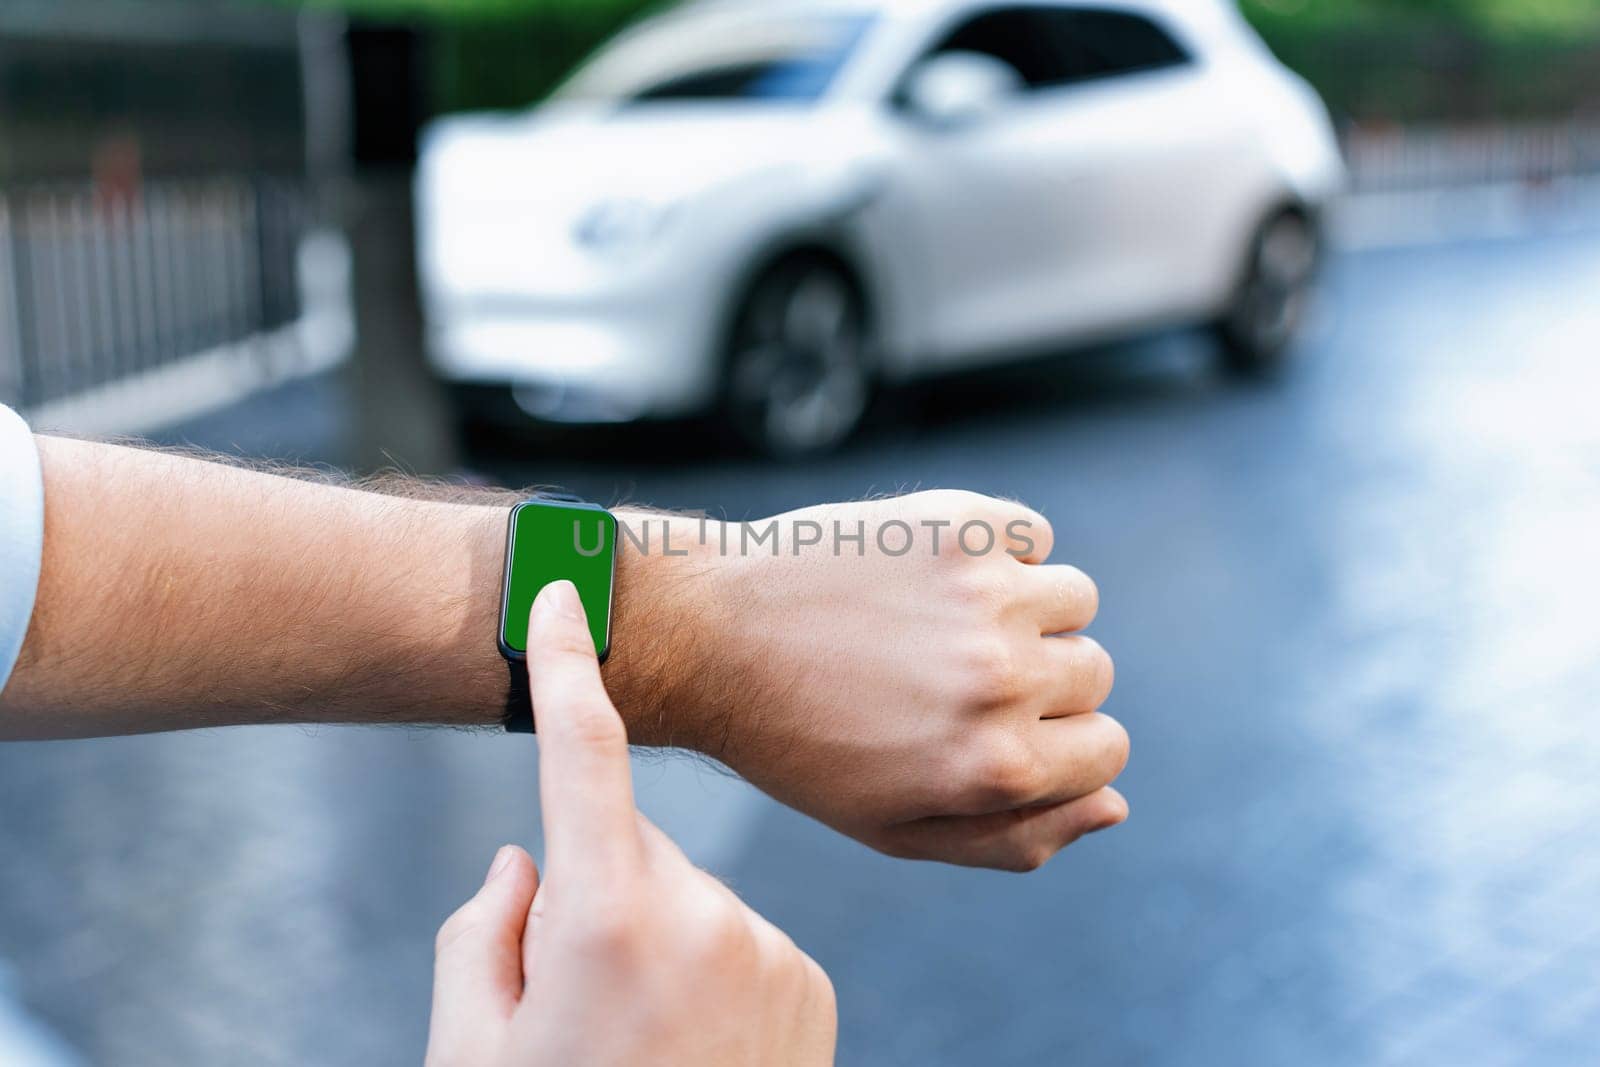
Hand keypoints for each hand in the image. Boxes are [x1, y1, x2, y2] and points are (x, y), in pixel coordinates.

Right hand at [426, 581, 835, 1066]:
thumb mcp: (467, 1049)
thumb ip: (480, 928)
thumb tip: (525, 856)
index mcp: (605, 917)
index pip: (580, 751)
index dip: (564, 663)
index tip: (561, 591)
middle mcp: (705, 916)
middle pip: (626, 848)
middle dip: (592, 891)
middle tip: (570, 995)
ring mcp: (769, 950)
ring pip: (684, 897)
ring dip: (652, 939)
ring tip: (638, 1042)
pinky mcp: (809, 984)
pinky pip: (737, 939)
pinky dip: (707, 972)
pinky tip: (692, 1048)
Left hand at [607, 491, 1127, 871]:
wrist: (709, 637)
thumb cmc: (800, 744)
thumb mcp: (897, 827)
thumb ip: (1015, 837)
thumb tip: (1116, 805)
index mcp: (998, 768)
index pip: (1107, 750)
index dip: (1055, 742)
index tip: (993, 725)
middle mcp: (1005, 681)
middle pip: (1094, 673)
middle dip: (1038, 677)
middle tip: (946, 674)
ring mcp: (988, 594)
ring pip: (1074, 598)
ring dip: (1026, 608)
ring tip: (939, 619)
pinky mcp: (960, 525)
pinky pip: (1032, 533)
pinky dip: (1000, 547)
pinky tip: (930, 572)